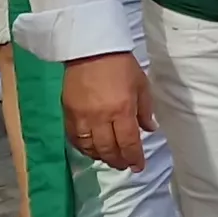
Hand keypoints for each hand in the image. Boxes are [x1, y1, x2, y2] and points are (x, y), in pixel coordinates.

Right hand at [61, 51, 156, 171]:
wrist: (90, 49)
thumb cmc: (121, 65)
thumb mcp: (141, 85)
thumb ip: (145, 110)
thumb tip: (149, 129)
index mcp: (122, 110)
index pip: (129, 142)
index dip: (134, 158)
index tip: (138, 166)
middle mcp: (101, 117)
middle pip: (108, 149)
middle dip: (118, 161)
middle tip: (124, 165)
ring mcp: (82, 117)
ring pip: (90, 147)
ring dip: (101, 157)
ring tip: (109, 158)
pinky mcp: (68, 113)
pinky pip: (74, 138)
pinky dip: (83, 148)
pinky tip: (91, 149)